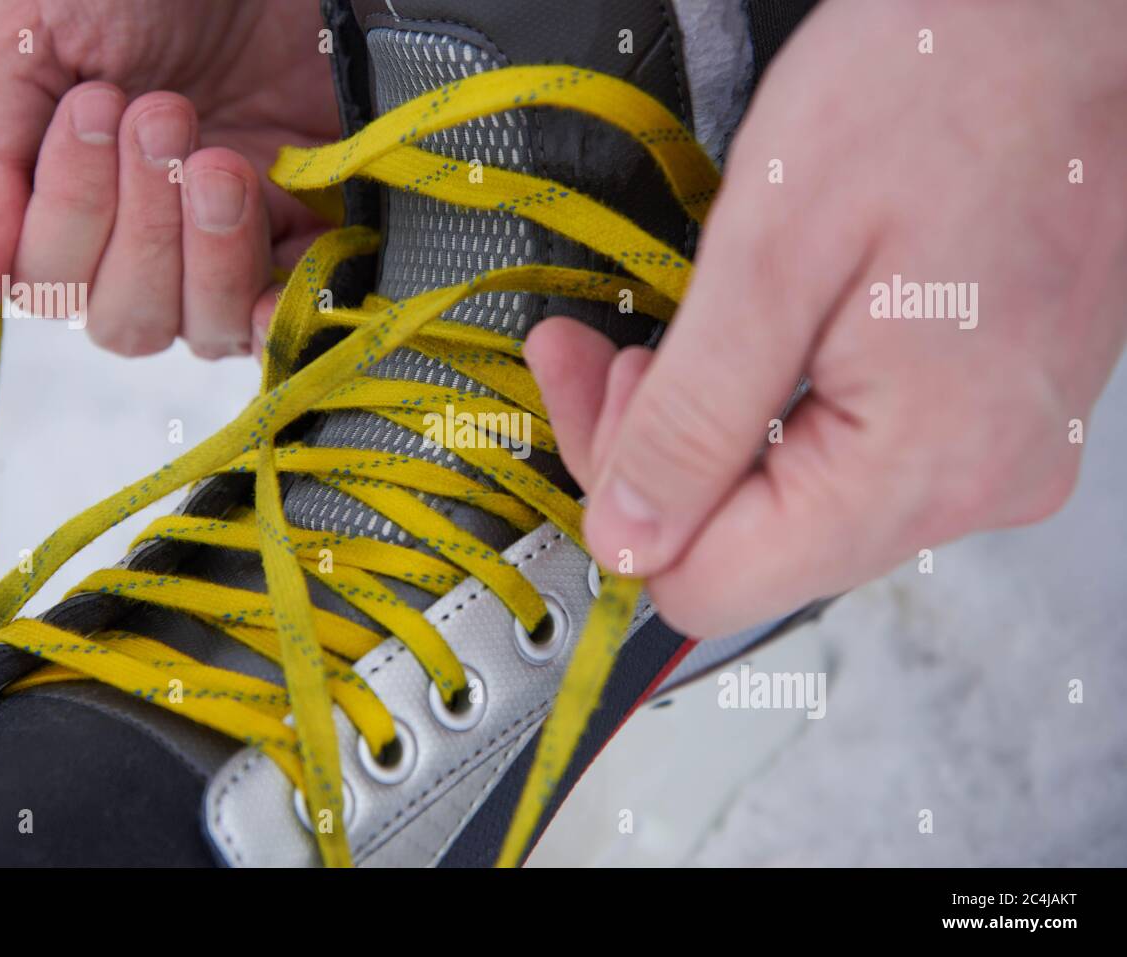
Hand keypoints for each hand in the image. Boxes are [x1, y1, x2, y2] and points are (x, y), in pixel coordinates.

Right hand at [0, 0, 337, 357]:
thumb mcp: (19, 38)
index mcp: (53, 196)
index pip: (47, 280)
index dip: (74, 209)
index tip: (97, 103)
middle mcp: (135, 240)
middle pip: (125, 322)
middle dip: (145, 227)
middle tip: (167, 114)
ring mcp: (218, 248)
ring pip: (202, 330)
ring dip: (211, 255)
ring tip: (223, 163)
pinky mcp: (299, 240)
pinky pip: (285, 323)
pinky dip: (281, 313)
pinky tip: (279, 276)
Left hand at [526, 0, 1126, 637]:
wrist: (1062, 20)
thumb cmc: (944, 86)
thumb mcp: (771, 254)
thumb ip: (691, 420)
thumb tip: (629, 535)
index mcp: (920, 464)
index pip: (713, 583)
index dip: (623, 499)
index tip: (591, 392)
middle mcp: (972, 484)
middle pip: (750, 546)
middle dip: (657, 452)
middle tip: (611, 350)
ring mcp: (990, 454)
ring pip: (793, 504)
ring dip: (711, 426)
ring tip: (678, 330)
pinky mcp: (988, 418)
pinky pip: (848, 457)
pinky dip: (777, 407)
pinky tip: (750, 338)